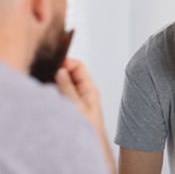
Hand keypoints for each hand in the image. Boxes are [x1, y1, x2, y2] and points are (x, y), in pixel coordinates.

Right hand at [55, 58, 114, 173]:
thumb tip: (61, 71)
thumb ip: (69, 89)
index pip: (79, 67)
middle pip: (70, 74)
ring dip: (56, 83)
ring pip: (64, 84)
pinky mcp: (70, 107)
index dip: (67, 63)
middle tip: (48, 74)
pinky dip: (55, 92)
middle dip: (59, 72)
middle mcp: (84, 92)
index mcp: (90, 89)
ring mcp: (76, 99)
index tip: (55, 64)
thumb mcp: (78, 106)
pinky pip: (61, 94)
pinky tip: (50, 95)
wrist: (91, 146)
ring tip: (49, 85)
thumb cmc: (90, 129)